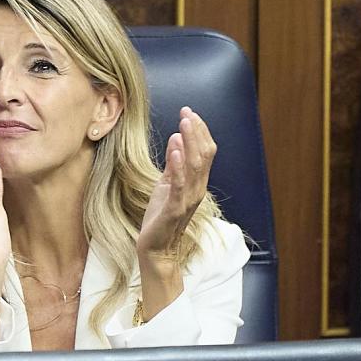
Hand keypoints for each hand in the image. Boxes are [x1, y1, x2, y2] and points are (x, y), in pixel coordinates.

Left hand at [138, 106, 217, 260]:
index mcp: (197, 182)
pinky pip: (180, 184)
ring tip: (183, 123)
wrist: (155, 247)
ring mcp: (188, 199)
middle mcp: (198, 188)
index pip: (205, 152)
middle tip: (187, 112)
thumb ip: (174, 165)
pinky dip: (178, 165)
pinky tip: (174, 149)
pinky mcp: (175, 208)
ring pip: (195, 166)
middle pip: (203, 155)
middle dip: (196, 131)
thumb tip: (177, 137)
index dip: (199, 131)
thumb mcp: (167, 185)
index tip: (189, 112)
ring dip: (190, 142)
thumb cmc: (160, 217)